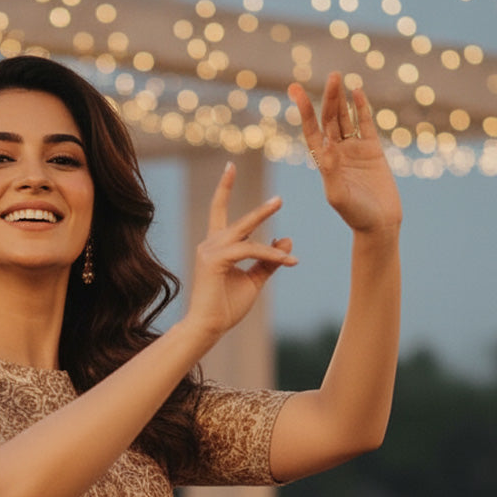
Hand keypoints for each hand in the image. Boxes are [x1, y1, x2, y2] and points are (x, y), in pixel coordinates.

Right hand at [184, 162, 297, 343]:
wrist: (209, 328)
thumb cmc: (226, 307)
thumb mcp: (254, 281)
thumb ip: (270, 260)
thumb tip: (287, 238)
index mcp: (216, 246)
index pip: (219, 211)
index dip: (223, 188)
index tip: (230, 167)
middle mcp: (210, 244)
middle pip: (238, 219)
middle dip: (258, 209)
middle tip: (280, 199)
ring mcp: (210, 250)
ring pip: (246, 233)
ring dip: (264, 219)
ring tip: (282, 207)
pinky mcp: (215, 260)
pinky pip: (250, 250)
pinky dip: (270, 253)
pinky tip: (288, 260)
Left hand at [289, 72, 401, 234]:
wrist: (380, 224)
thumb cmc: (356, 216)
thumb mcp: (338, 196)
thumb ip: (331, 172)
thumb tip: (325, 148)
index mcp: (324, 163)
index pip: (311, 131)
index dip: (304, 110)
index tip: (295, 89)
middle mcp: (337, 153)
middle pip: (330, 119)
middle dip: (329, 98)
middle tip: (332, 76)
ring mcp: (355, 150)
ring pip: (346, 118)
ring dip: (342, 99)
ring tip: (338, 77)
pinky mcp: (373, 150)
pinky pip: (366, 124)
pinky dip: (362, 108)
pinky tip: (357, 91)